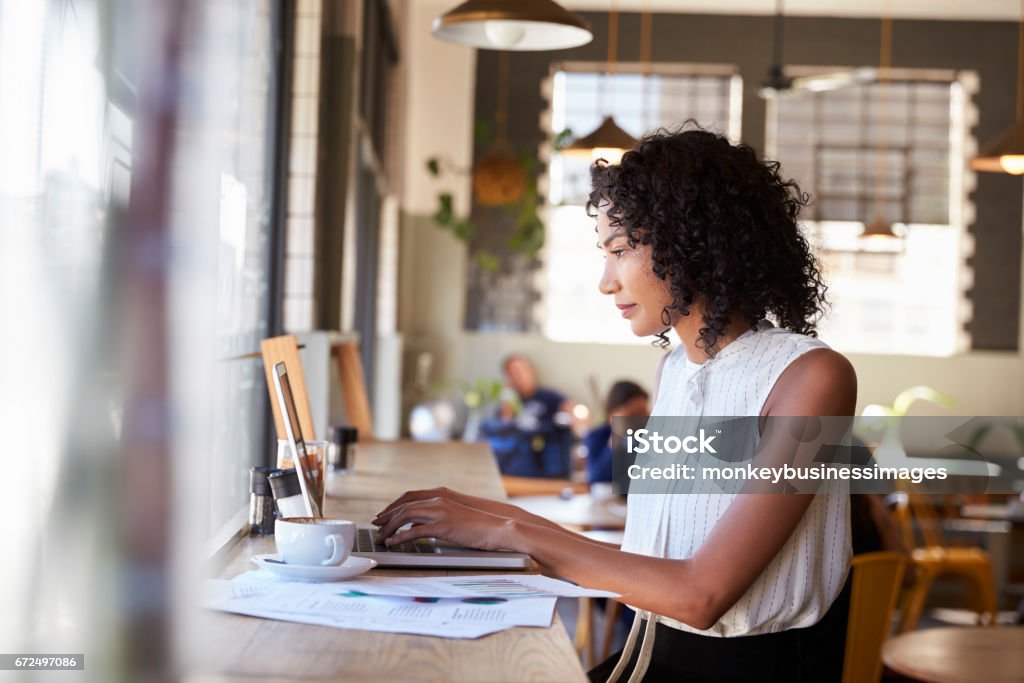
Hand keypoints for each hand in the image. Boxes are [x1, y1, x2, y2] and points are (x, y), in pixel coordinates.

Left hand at [373, 495, 519, 551]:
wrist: (498, 527)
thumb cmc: (478, 525)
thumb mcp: (455, 516)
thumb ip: (437, 517)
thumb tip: (418, 526)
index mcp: (440, 496)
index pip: (409, 497)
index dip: (393, 506)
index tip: (382, 515)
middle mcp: (438, 501)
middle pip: (403, 506)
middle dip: (386, 516)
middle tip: (375, 526)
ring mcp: (440, 512)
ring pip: (405, 516)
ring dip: (389, 527)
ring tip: (380, 537)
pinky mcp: (443, 526)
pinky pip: (415, 531)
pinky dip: (400, 537)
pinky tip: (392, 543)